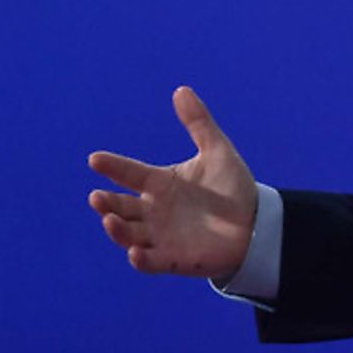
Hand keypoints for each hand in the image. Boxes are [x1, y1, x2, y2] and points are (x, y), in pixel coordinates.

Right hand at [87, 86, 257, 279]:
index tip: (95, 158)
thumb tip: (181, 90)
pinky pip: (150, 262)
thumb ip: (199, 123)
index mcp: (159, 183)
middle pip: (120, 207)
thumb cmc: (232, 188)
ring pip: (128, 234)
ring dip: (116, 229)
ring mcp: (160, 236)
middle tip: (98, 197)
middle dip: (106, 203)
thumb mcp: (218, 152)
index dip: (113, 166)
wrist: (257, 222)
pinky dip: (141, 259)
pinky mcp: (173, 259)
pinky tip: (135, 252)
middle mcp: (153, 210)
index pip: (130, 173)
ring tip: (110, 219)